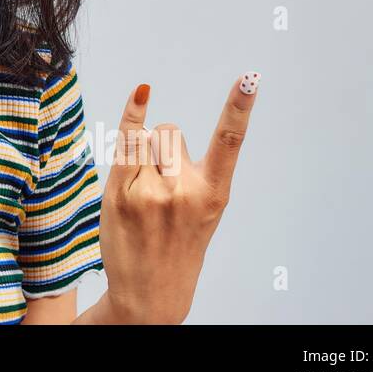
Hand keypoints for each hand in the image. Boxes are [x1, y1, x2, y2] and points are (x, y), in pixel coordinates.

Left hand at [95, 73, 260, 323]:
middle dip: (164, 147)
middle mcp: (185, 190)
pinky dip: (132, 115)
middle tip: (162, 188)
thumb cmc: (176, 245)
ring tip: (145, 192)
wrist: (150, 293)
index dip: (240, 107)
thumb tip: (164, 122)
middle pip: (171, 131)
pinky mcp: (121, 192)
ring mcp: (151, 191)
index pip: (229, 141)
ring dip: (142, 153)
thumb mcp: (202, 212)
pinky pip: (126, 142)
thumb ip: (193, 172)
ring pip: (146, 137)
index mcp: (214, 194)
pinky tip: (142, 94)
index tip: (251, 78)